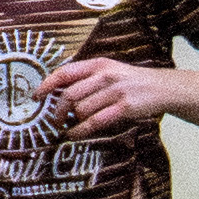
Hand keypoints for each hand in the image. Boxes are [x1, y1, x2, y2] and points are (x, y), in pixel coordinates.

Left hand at [40, 54, 175, 134]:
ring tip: (69, 127)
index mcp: (98, 64)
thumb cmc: (130, 82)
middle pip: (69, 95)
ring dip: (71, 122)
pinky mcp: (124, 107)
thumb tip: (58, 91)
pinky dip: (80, 131)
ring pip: (81, 110)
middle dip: (57, 111)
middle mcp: (105, 75)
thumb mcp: (109, 71)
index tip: (37, 96)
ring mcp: (115, 91)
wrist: (162, 87)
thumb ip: (86, 78)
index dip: (47, 85)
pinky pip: (94, 122)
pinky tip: (75, 134)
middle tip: (54, 120)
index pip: (65, 72)